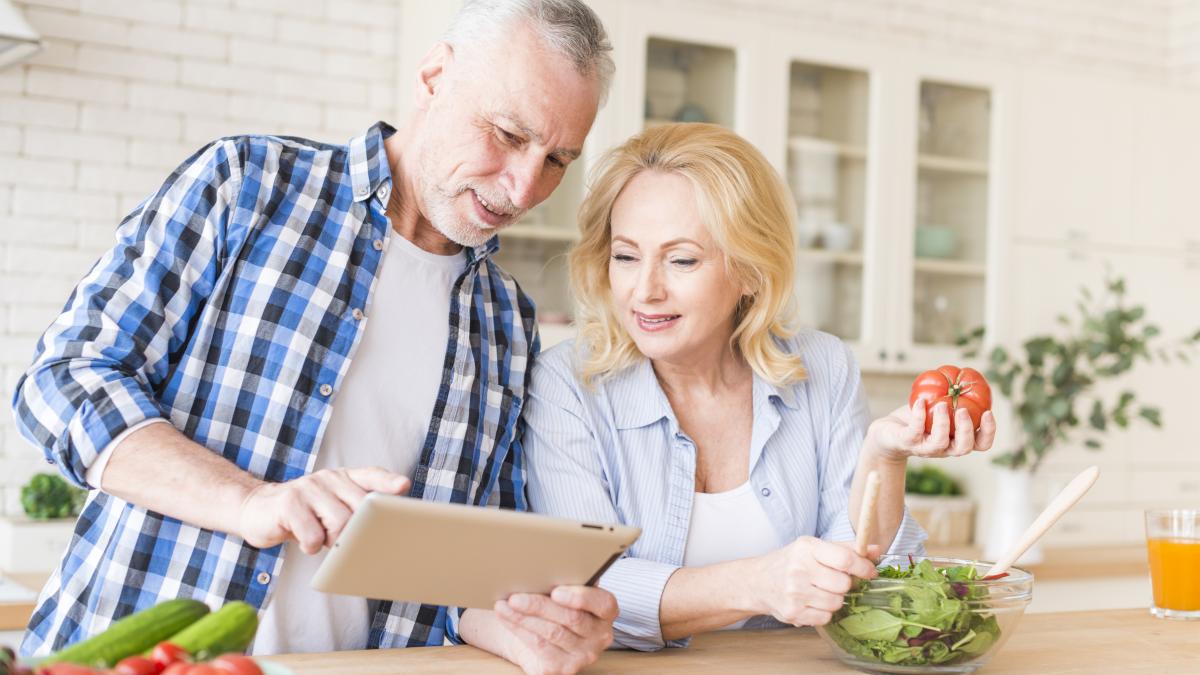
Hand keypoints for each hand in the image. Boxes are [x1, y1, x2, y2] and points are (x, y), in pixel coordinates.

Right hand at [237, 466, 409, 552]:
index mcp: (343, 477)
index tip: (403, 487)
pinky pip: (313, 535)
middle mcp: (328, 478)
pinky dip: (312, 546)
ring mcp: (308, 488)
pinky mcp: (289, 504)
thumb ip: (356, 510)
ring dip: (334, 541)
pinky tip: (305, 540)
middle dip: (357, 532)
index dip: (388, 482)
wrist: (257, 509)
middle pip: (360, 509)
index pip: (371, 475)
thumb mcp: (331, 506)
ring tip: (323, 538)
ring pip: (340, 523)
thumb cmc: (305, 514)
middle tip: (342, 539)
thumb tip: (382, 530)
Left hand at [493, 586, 616, 674]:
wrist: (540, 633)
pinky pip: (539, 647)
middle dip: (540, 606)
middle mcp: (600, 636)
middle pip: (572, 618)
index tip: (556, 591)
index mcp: (606, 612)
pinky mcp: (562, 668)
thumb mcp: (565, 591)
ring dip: (523, 618)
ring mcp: (582, 655)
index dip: (580, 597)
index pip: (603, 603)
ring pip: (552, 633)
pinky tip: (507, 619)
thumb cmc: (555, 605)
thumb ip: (565, 582)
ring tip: (504, 605)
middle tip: (515, 597)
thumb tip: (544, 571)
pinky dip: (519, 630)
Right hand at [747, 537, 879, 626]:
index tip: (870, 572)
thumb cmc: (790, 562)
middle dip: (844, 584)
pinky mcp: (792, 613)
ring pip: (836, 603)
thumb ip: (846, 548)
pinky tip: (812, 603)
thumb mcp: (814, 548)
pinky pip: (825, 618)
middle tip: (834, 581)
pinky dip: (823, 613)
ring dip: (835, 599)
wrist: (757, 581)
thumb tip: (877, 550)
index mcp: (806, 548)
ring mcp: (794, 593)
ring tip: (820, 591)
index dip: (863, 567)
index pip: (845, 559)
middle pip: (844, 584)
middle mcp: (798, 569)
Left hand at [869, 401, 996, 461]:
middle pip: (964, 448)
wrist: (888, 433)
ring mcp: (925, 448)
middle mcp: (945, 448)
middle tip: (963, 410)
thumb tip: (968, 375)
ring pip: (940, 443)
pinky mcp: (907, 443)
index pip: (981, 443)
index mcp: (957, 440)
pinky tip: (920, 401)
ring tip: (942, 404)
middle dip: (967, 429)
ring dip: (943, 423)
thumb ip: (954, 398)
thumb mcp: (939, 408)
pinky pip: (914, 431)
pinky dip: (919, 415)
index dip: (989, 431)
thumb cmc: (918, 419)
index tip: (988, 412)